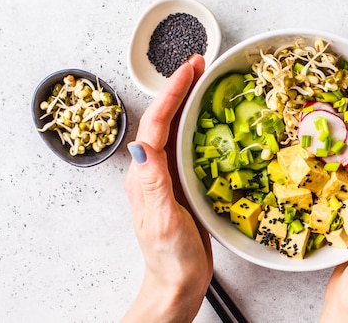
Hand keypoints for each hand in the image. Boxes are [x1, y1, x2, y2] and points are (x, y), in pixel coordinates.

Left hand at [122, 55, 212, 322]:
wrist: (177, 283)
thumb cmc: (170, 257)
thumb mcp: (163, 220)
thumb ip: (152, 182)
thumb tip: (139, 145)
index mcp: (144, 175)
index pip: (156, 124)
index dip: (172, 93)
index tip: (188, 69)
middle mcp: (151, 171)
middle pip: (163, 119)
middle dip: (178, 88)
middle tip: (198, 63)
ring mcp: (165, 176)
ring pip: (174, 129)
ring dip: (186, 102)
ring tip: (203, 79)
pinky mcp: (179, 184)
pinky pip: (186, 146)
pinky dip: (196, 125)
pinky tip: (209, 118)